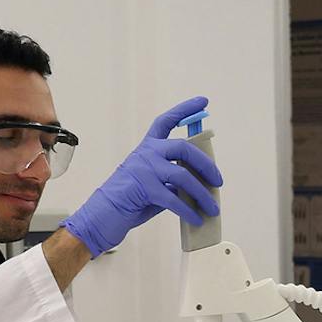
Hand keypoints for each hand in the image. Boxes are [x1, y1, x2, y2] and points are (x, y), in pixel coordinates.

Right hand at [60, 97, 222, 256]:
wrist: (103, 215)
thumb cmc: (131, 199)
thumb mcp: (154, 183)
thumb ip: (173, 178)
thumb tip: (201, 184)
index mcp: (148, 148)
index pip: (166, 121)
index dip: (185, 110)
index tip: (203, 101)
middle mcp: (146, 154)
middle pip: (183, 148)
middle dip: (206, 165)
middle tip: (218, 181)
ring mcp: (143, 169)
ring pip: (183, 176)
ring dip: (202, 194)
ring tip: (212, 208)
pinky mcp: (143, 188)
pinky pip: (174, 198)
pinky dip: (189, 211)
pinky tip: (197, 219)